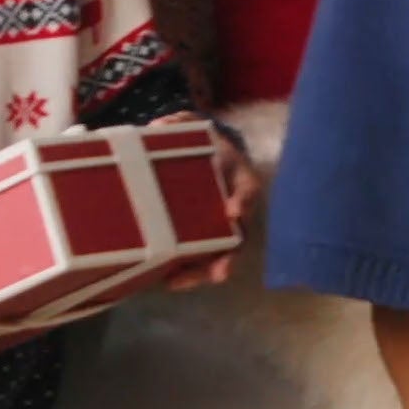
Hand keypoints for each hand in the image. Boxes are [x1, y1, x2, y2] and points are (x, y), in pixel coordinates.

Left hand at [152, 116, 261, 290]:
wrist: (202, 156)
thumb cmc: (202, 143)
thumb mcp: (192, 127)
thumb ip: (180, 124)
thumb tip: (160, 127)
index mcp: (239, 178)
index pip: (247, 189)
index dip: (242, 200)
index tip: (233, 211)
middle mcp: (236, 207)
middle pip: (239, 236)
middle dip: (230, 256)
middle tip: (221, 272)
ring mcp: (222, 227)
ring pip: (222, 255)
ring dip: (205, 272)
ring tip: (183, 283)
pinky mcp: (204, 239)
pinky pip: (201, 259)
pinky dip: (188, 272)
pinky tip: (168, 281)